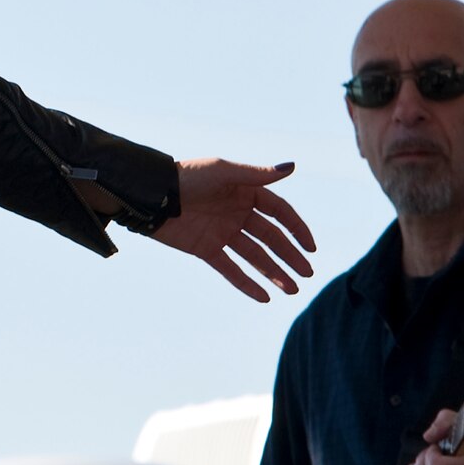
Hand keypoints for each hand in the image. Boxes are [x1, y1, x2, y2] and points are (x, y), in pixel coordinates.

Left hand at [149, 159, 314, 300]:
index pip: (279, 212)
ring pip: (255, 257)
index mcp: (245, 193)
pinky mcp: (206, 249)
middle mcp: (237, 214)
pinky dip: (246, 283)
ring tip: (292, 290)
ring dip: (274, 273)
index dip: (297, 229)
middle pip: (271, 238)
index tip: (311, 248)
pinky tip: (264, 297)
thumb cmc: (187, 176)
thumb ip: (257, 175)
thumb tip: (292, 167)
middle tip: (308, 273)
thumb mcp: (223, 172)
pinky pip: (230, 269)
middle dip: (290, 256)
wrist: (152, 195)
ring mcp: (222, 233)